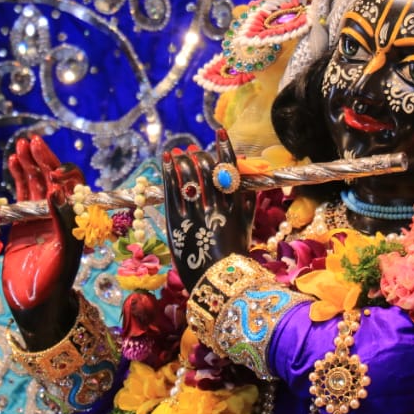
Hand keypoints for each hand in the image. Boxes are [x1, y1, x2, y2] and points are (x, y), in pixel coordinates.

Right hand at [2, 135, 84, 349]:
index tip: (51, 163)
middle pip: (52, 180)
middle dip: (44, 160)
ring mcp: (40, 219)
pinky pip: (21, 196)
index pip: (72, 187)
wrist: (34, 305)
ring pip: (35, 184)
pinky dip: (18, 179)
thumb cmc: (54, 283)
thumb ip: (62, 223)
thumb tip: (57, 190)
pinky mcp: (22, 225)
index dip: (62, 172)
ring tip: (20, 147)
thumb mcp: (64, 254)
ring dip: (29, 165)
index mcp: (74, 221)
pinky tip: (13, 163)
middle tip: (32, 141)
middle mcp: (59, 216)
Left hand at [161, 129, 254, 291]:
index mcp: (236, 203)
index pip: (230, 167)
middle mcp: (216, 204)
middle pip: (207, 168)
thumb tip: (244, 173)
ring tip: (178, 152)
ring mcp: (196, 212)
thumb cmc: (235, 252)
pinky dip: (169, 172)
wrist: (219, 281)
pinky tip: (166, 160)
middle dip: (199, 155)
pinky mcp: (177, 221)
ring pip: (189, 176)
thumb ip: (246, 197)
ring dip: (183, 159)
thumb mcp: (247, 222)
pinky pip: (171, 190)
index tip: (219, 132)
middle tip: (193, 150)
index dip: (224, 147)